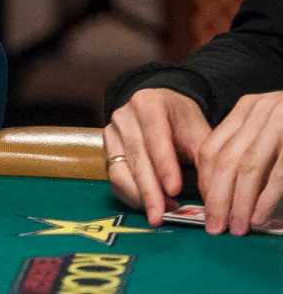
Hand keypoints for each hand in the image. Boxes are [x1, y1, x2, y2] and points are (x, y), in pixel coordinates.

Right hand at [104, 88, 210, 224]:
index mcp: (148, 103)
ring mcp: (111, 133)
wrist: (161, 108)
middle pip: (135, 157)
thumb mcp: (198, 131)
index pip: (155, 136)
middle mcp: (123, 116)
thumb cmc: (182, 121)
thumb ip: (205, 159)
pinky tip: (150, 205)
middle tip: (160, 215)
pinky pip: (114, 179)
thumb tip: (212, 195)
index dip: (164, 165)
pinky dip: (131, 196)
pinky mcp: (106, 150)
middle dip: (149, 190)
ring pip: (120, 171)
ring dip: (139, 196)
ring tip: (160, 213)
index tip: (175, 190)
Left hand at [196, 91, 282, 234]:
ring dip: (240, 203)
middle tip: (216, 226)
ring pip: (249, 168)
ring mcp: (282, 125)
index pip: (211, 148)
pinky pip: (278, 175)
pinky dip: (265, 199)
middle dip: (217, 198)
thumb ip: (246, 147)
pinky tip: (258, 218)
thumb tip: (219, 190)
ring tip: (237, 227)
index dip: (205, 181)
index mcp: (247, 108)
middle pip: (226, 160)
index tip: (207, 207)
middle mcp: (261, 112)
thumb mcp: (269, 126)